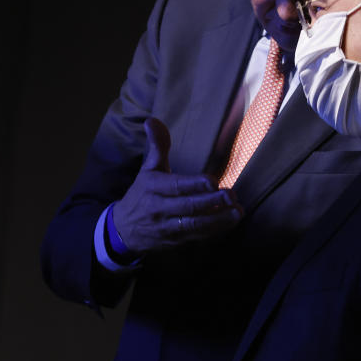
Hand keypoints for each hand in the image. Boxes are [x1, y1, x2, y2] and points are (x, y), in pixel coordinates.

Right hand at [111, 117, 243, 253]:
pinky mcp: (174, 241)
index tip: (213, 180)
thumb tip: (151, 120)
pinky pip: (195, 237)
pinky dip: (214, 230)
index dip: (194, 184)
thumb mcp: (148, 169)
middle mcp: (158, 209)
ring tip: (238, 211)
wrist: (122, 230)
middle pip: (187, 206)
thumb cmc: (142, 194)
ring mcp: (166, 227)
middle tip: (231, 195)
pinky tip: (230, 222)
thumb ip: (157, 145)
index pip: (175, 186)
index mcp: (152, 187)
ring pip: (193, 225)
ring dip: (218, 219)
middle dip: (211, 201)